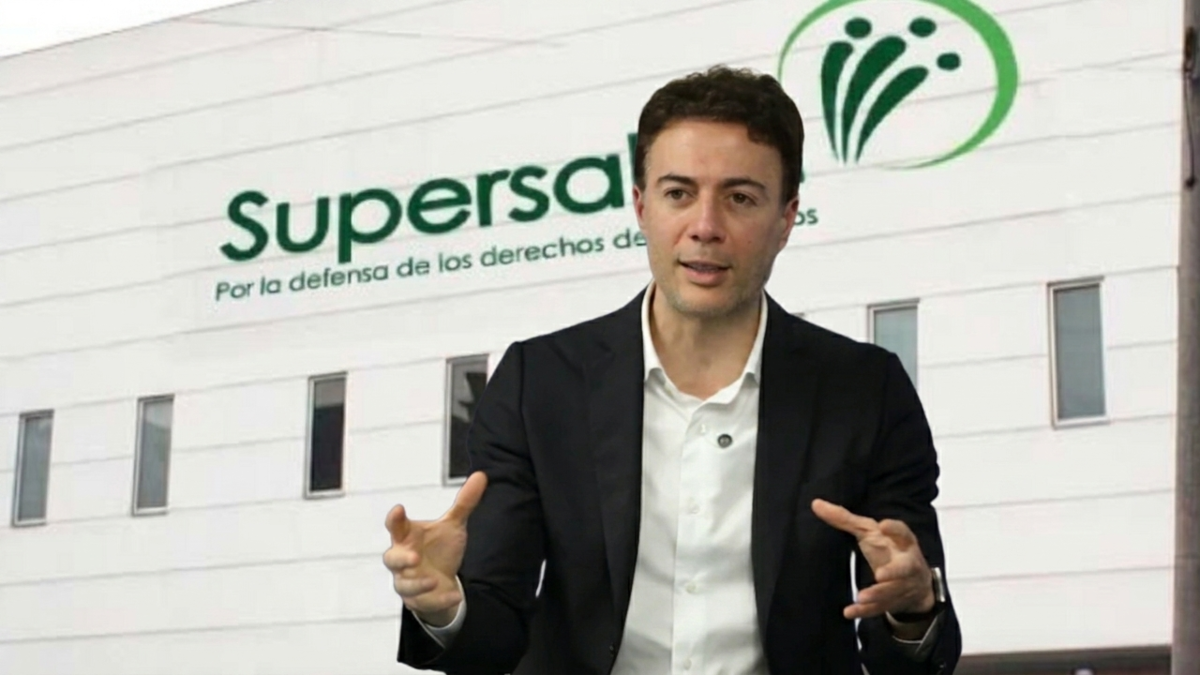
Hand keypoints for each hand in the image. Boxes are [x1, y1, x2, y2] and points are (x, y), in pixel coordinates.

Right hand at [383, 471, 487, 626]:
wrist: (442, 581)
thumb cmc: (439, 548)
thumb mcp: (453, 525)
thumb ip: (464, 503)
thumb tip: (482, 475)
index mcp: (407, 537)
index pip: (396, 526)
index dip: (395, 519)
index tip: (398, 509)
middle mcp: (403, 559)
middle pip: (391, 559)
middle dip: (401, 559)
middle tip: (414, 557)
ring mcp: (407, 581)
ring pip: (404, 585)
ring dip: (418, 583)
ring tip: (434, 580)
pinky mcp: (418, 600)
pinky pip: (424, 603)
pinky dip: (439, 600)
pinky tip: (454, 595)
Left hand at [812, 499, 934, 620]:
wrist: (916, 584)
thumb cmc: (887, 549)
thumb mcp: (869, 531)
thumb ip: (844, 519)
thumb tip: (815, 503)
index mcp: (902, 542)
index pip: (903, 532)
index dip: (895, 529)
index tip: (883, 525)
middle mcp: (907, 563)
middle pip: (905, 568)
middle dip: (894, 572)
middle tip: (881, 575)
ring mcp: (902, 585)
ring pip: (892, 592)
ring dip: (877, 595)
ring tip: (861, 597)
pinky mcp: (894, 601)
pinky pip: (880, 608)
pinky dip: (865, 611)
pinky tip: (850, 612)